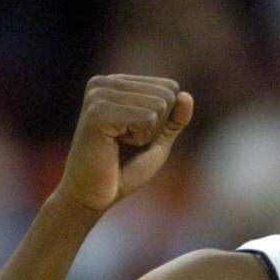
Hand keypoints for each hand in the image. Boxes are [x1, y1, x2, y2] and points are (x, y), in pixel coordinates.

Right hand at [57, 75, 193, 213]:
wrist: (92, 196)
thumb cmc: (123, 170)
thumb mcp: (157, 142)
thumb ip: (174, 119)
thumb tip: (186, 95)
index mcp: (116, 83)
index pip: (169, 88)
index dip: (163, 122)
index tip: (133, 136)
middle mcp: (105, 83)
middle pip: (166, 95)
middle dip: (155, 129)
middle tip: (126, 144)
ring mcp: (100, 94)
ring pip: (158, 106)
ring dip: (145, 135)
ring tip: (119, 144)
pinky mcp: (99, 111)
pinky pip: (147, 119)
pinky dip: (139, 139)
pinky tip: (114, 145)